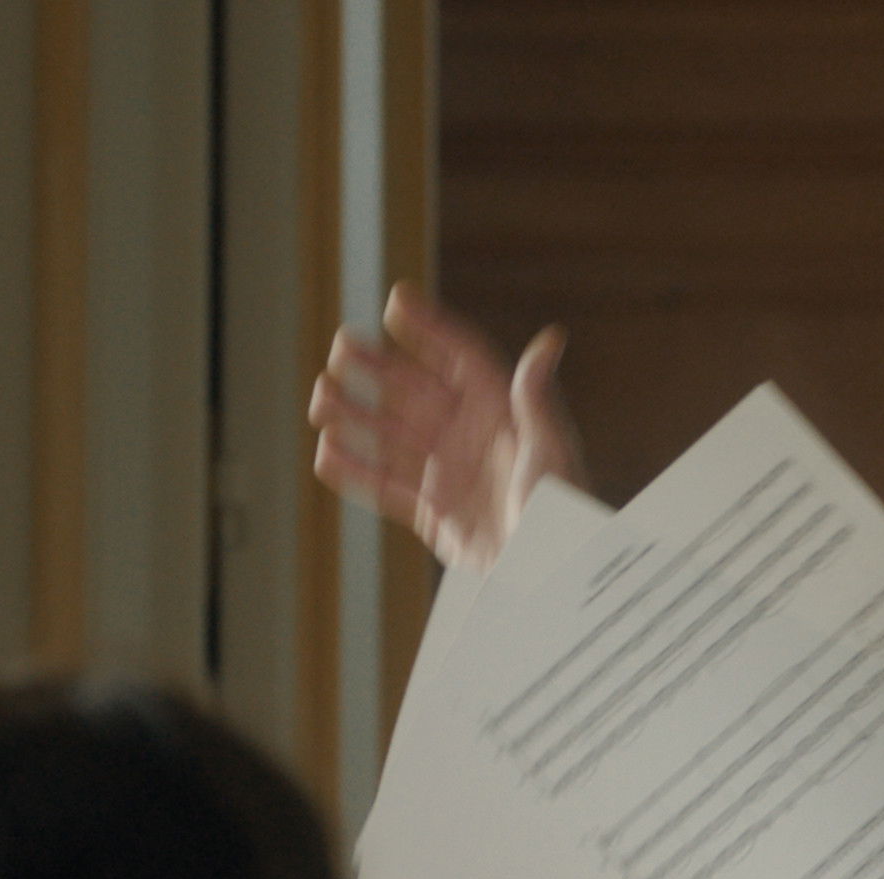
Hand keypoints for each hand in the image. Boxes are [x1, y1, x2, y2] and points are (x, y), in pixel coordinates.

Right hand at [307, 283, 588, 568]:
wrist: (547, 573)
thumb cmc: (560, 510)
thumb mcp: (550, 450)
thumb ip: (535, 397)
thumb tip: (550, 340)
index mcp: (502, 416)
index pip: (461, 360)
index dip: (431, 330)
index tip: (397, 301)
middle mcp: (472, 440)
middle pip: (417, 393)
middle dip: (378, 369)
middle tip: (340, 348)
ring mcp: (451, 476)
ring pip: (394, 437)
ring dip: (357, 416)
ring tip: (323, 398)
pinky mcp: (436, 514)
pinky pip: (389, 488)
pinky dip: (358, 472)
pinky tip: (327, 454)